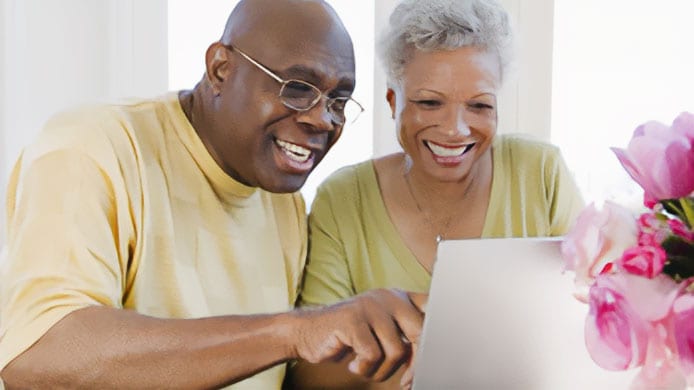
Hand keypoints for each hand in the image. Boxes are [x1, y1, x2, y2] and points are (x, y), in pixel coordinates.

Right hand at [291, 289, 426, 382]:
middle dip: (416, 364)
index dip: (439, 334)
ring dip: (383, 371)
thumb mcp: (383, 331)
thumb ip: (408, 336)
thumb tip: (434, 362)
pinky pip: (373, 355)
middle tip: (407, 381)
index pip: (434, 308)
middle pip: (422, 332)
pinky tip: (353, 364)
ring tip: (366, 367)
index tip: (436, 360)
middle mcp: (388, 296)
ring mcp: (370, 306)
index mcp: (399, 297)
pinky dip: (364, 369)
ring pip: (397, 350)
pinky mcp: (352, 319)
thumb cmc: (350, 337)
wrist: (306, 332)